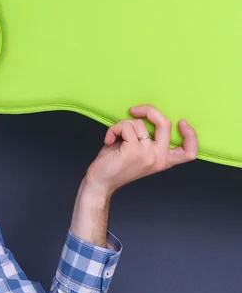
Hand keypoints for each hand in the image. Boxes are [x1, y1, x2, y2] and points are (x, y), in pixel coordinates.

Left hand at [84, 105, 198, 196]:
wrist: (100, 182)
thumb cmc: (115, 164)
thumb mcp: (137, 150)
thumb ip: (146, 137)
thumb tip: (145, 115)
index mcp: (163, 160)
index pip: (189, 152)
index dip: (191, 135)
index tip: (181, 122)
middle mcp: (159, 158)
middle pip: (165, 124)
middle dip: (149, 110)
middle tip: (134, 110)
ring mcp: (148, 155)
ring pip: (139, 123)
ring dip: (122, 125)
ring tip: (114, 137)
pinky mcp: (134, 151)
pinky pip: (126, 127)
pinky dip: (114, 129)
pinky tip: (109, 140)